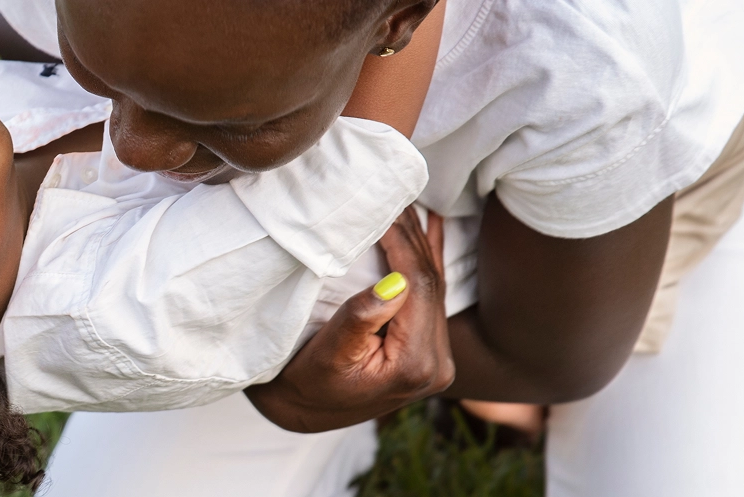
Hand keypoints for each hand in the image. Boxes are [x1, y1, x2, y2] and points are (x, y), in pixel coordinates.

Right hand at [244, 208, 452, 432]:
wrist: (306, 412)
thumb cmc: (306, 383)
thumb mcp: (328, 354)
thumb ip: (362, 319)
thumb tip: (396, 281)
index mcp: (416, 364)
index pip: (418, 287)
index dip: (402, 242)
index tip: (382, 206)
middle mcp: (438, 362)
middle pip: (431, 283)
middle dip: (412, 235)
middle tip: (393, 193)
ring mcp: (438, 356)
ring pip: (434, 284)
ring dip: (419, 241)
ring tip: (405, 201)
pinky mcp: (429, 348)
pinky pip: (433, 295)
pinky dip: (429, 258)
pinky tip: (433, 226)